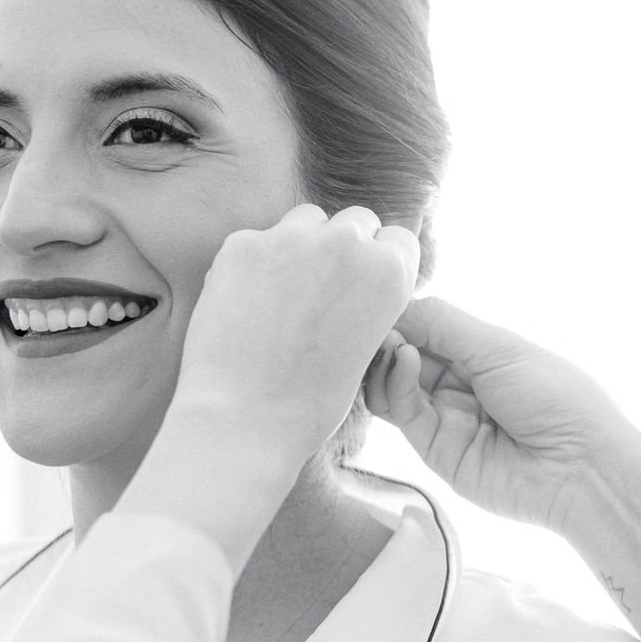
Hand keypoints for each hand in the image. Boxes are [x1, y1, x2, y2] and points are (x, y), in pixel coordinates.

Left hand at [122, 205, 419, 575]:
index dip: (382, 264)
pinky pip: (258, 241)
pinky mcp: (242, 244)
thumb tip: (353, 275)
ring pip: (307, 221)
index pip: (398, 240)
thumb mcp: (365, 349)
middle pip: (356, 222)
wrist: (242, 420)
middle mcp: (346, 242)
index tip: (363, 286)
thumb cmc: (309, 403)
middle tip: (322, 292)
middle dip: (346, 249)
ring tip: (284, 298)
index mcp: (389, 272)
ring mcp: (290, 237)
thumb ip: (367, 300)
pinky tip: (246, 305)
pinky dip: (255, 264)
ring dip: (303, 246)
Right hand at [365, 297, 640, 626]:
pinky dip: (393, 383)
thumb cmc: (555, 396)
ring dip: (383, 359)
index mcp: (481, 354)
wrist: (579, 468)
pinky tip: (403, 359)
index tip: (377, 297)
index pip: (424, 328)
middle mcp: (458, 384)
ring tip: (389, 343)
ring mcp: (444, 418)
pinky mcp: (433, 450)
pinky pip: (401, 412)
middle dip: (385, 335)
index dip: (400, 315)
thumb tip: (389, 308)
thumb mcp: (497, 346)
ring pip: (391, 385)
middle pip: (402, 355)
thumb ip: (440, 324)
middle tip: (371, 321)